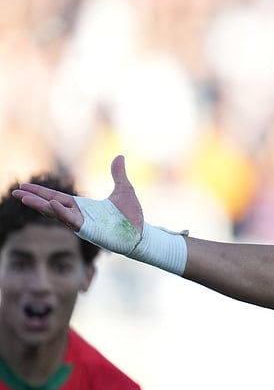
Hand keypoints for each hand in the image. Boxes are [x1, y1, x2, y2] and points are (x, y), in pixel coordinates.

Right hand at [14, 154, 144, 234]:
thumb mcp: (124, 189)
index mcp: (83, 206)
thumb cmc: (132, 216)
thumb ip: (118, 174)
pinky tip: (52, 205)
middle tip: (15, 192)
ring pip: (57, 214)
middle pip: (51, 205)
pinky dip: (62, 213)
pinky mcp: (89, 231)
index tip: (23, 187)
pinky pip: (71, 222)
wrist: (142, 233)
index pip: (56, 197)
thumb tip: (119, 156)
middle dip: (33, 199)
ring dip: (41, 206)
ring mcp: (82, 224)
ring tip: (24, 198)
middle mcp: (79, 215)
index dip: (40, 192)